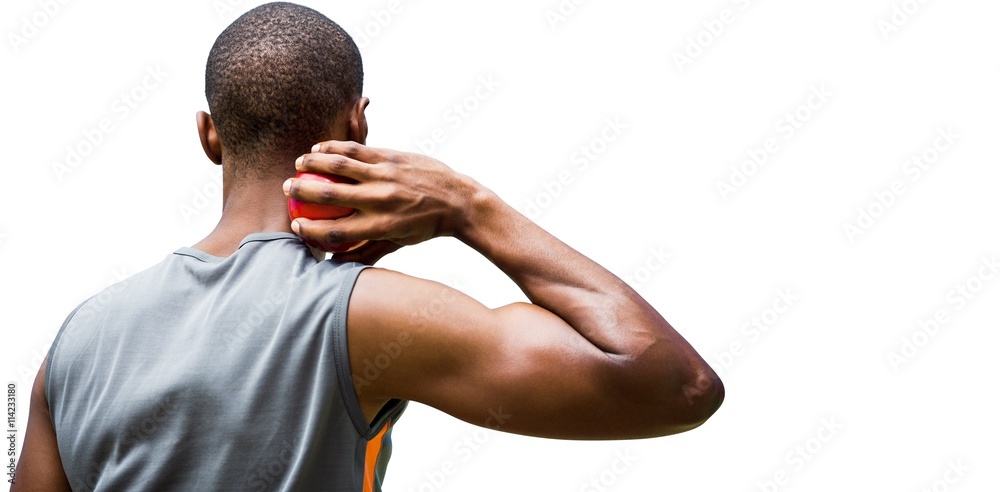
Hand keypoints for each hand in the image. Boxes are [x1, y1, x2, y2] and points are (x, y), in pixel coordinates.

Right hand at [283, 141, 482, 263]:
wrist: (459, 201)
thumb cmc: (425, 226)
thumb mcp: (398, 243)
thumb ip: (366, 252)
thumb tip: (336, 264)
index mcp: (381, 226)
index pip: (336, 232)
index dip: (311, 231)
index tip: (296, 227)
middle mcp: (381, 200)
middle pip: (330, 196)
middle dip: (302, 192)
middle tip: (287, 189)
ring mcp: (386, 175)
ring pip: (339, 165)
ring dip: (313, 162)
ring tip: (299, 163)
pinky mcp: (392, 157)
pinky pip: (356, 150)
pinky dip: (334, 147)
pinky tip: (321, 148)